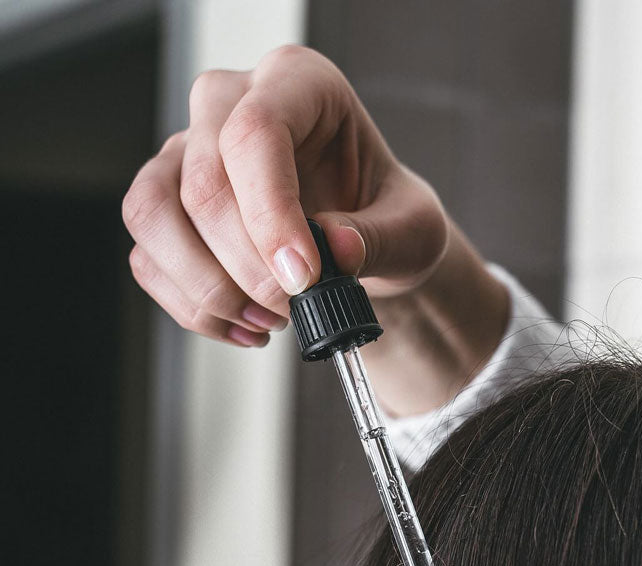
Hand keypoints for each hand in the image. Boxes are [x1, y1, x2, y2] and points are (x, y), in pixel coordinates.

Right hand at [122, 45, 448, 346]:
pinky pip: (148, 258)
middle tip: (293, 308)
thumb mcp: (413, 229)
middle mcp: (229, 105)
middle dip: (246, 267)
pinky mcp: (165, 205)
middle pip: (201, 182)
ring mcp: (186, 152)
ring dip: (207, 288)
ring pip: (153, 215)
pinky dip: (193, 307)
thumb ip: (381, 238)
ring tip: (268, 322)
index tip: (304, 277)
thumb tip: (336, 249)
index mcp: (297, 83)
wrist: (364, 244)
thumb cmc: (385, 218)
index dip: (271, 214)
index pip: (256, 132)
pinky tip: (243, 326)